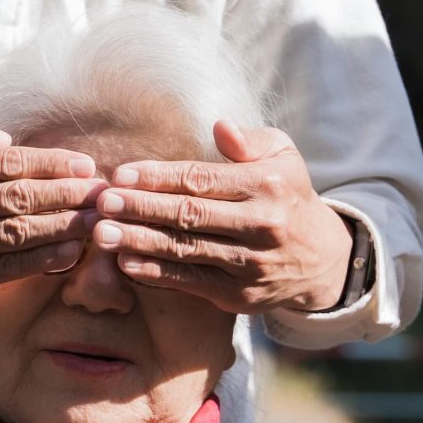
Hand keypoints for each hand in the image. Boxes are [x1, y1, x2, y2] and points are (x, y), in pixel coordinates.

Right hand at [0, 111, 103, 313]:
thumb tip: (5, 136)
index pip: (5, 162)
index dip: (51, 163)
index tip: (86, 166)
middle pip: (17, 197)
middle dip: (68, 195)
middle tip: (104, 193)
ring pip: (16, 233)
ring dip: (64, 227)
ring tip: (99, 221)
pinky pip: (5, 268)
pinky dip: (42, 260)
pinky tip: (72, 251)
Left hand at [94, 122, 356, 314]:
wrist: (320, 259)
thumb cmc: (288, 196)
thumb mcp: (283, 157)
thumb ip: (250, 140)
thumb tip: (220, 126)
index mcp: (268, 186)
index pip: (202, 179)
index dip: (158, 177)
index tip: (121, 174)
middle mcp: (262, 226)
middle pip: (189, 215)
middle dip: (141, 208)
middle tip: (103, 202)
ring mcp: (251, 265)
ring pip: (185, 250)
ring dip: (138, 241)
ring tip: (101, 233)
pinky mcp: (240, 296)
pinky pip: (190, 282)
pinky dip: (155, 273)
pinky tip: (125, 261)